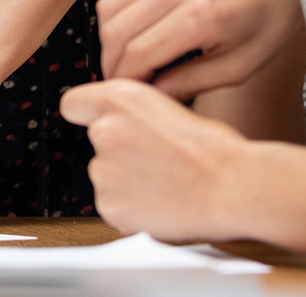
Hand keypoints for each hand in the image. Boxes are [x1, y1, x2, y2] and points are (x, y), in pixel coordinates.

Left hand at [60, 78, 248, 240]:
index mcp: (120, 99)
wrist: (232, 187)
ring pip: (106, 174)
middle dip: (120, 151)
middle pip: (97, 142)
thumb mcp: (169, 107)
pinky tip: (160, 202)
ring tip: (165, 183)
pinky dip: (130, 207)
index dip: (87, 113)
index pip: (74, 103)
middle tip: (157, 161)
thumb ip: (134, 114)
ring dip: (126, 180)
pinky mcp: (109, 205)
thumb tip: (125, 124)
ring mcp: (104, 170)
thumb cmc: (214, 150)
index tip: (95, 121)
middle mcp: (105, 130)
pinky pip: (113, 204)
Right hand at [97, 0, 301, 99]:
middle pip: (115, 29)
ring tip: (126, 53)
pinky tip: (131, 21)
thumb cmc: (269, 27)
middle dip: (111, 61)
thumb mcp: (239, 68)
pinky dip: (114, 3)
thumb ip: (192, 83)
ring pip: (109, 3)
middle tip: (121, 78)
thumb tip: (150, 96)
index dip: (124, 80)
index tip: (127, 93)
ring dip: (109, 34)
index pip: (137, 53)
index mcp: (202, 15)